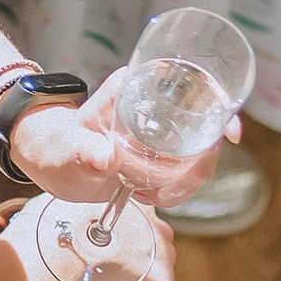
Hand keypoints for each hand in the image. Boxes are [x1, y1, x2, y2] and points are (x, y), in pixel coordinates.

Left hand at [12, 76, 239, 212]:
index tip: (230, 134)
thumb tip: (104, 159)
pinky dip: (179, 188)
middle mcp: (154, 104)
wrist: (50, 160)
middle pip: (205, 124)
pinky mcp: (161, 152)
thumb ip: (83, 153)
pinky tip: (152, 198)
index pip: (191, 82)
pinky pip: (187, 168)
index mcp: (135, 87)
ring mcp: (161, 129)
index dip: (220, 102)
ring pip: (200, 151)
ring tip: (155, 198)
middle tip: (169, 193)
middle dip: (202, 162)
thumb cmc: (54, 146)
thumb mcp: (66, 150)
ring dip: (189, 180)